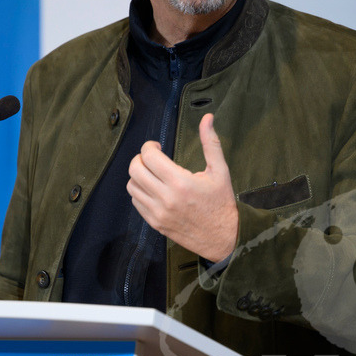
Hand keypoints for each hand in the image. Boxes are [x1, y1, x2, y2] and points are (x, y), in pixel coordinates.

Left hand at [126, 113, 237, 261]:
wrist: (224, 238)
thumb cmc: (222, 203)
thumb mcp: (220, 171)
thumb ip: (211, 142)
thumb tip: (207, 117)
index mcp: (181, 183)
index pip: (148, 157)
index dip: (149, 146)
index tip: (158, 147)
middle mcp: (165, 198)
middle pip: (135, 169)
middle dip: (140, 158)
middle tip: (152, 158)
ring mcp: (158, 213)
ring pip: (132, 186)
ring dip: (139, 175)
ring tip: (153, 174)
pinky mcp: (155, 223)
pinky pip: (136, 202)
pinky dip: (140, 192)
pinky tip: (154, 189)